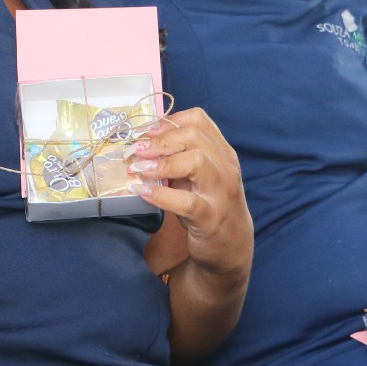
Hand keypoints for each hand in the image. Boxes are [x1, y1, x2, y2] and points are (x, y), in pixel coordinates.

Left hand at [126, 108, 251, 280]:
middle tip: (137, 149)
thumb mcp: (198, 176)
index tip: (145, 131)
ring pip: (196, 161)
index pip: (199, 120)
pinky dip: (160, 195)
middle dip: (161, 140)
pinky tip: (142, 191)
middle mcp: (226, 168)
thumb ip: (178, 158)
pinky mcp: (210, 218)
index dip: (168, 121)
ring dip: (162, 162)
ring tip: (139, 168)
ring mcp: (220, 193)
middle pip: (195, 136)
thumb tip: (141, 143)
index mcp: (222, 153)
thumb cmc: (208, 205)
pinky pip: (186, 202)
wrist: (230, 245)